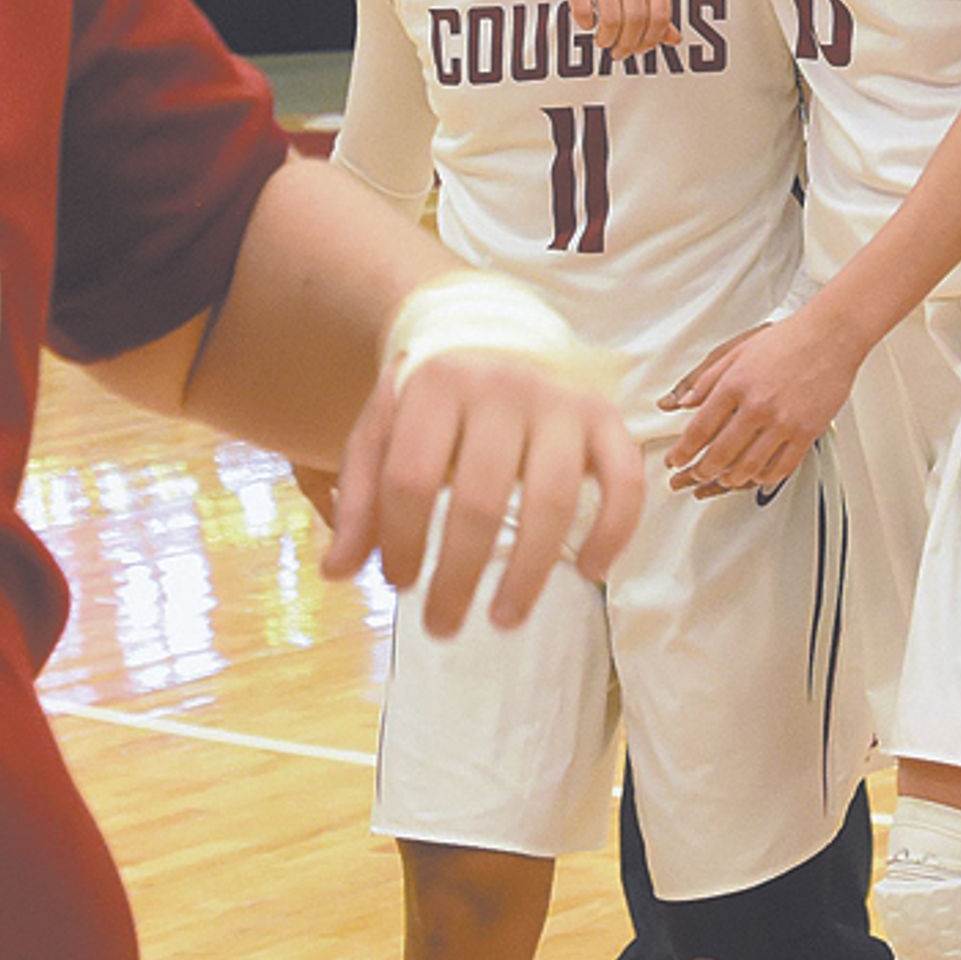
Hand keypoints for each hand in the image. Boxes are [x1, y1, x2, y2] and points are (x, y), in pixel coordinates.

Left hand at [313, 351, 645, 636]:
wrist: (496, 332)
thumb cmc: (432, 401)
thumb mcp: (382, 432)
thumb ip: (359, 499)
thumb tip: (337, 573)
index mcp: (437, 384)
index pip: (412, 477)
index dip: (402, 541)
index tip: (399, 584)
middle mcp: (502, 386)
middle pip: (480, 499)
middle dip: (458, 576)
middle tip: (441, 627)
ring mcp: (559, 401)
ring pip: (553, 498)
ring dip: (529, 572)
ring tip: (504, 620)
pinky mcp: (605, 416)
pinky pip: (623, 478)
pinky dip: (615, 529)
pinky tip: (590, 571)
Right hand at [543, 0, 673, 58]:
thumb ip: (656, 4)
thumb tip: (672, 38)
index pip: (661, 12)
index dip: (652, 39)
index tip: (642, 48)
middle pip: (637, 18)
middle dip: (629, 43)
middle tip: (620, 51)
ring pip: (612, 17)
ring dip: (608, 38)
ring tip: (604, 41)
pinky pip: (584, 8)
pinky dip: (586, 24)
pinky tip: (588, 23)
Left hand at [660, 308, 864, 497]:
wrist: (830, 336)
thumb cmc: (787, 340)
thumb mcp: (736, 352)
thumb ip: (707, 381)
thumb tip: (683, 403)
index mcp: (735, 385)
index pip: (699, 430)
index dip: (682, 451)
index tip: (676, 460)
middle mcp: (757, 407)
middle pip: (720, 454)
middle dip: (701, 471)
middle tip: (694, 475)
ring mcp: (783, 422)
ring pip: (749, 467)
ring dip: (730, 479)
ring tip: (722, 479)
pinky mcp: (806, 432)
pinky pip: (781, 467)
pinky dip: (764, 477)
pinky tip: (756, 475)